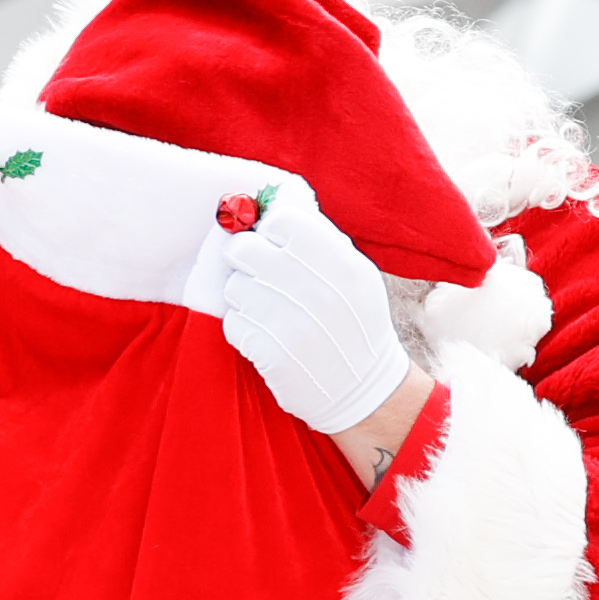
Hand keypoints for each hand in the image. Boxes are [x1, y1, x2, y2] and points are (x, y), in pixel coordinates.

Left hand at [192, 180, 417, 435]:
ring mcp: (293, 325)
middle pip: (245, 249)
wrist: (364, 391)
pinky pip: (233, 323)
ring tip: (267, 309)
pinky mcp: (272, 355)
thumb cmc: (354, 323)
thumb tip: (271, 208)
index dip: (269, 228)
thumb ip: (321, 241)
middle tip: (257, 272)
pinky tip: (266, 335)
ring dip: (243, 296)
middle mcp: (318, 292)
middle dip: (244, 258)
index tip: (273, 242)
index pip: (282, 220)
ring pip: (234, 287)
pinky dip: (243, 328)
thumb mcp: (357, 276)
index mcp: (342, 265)